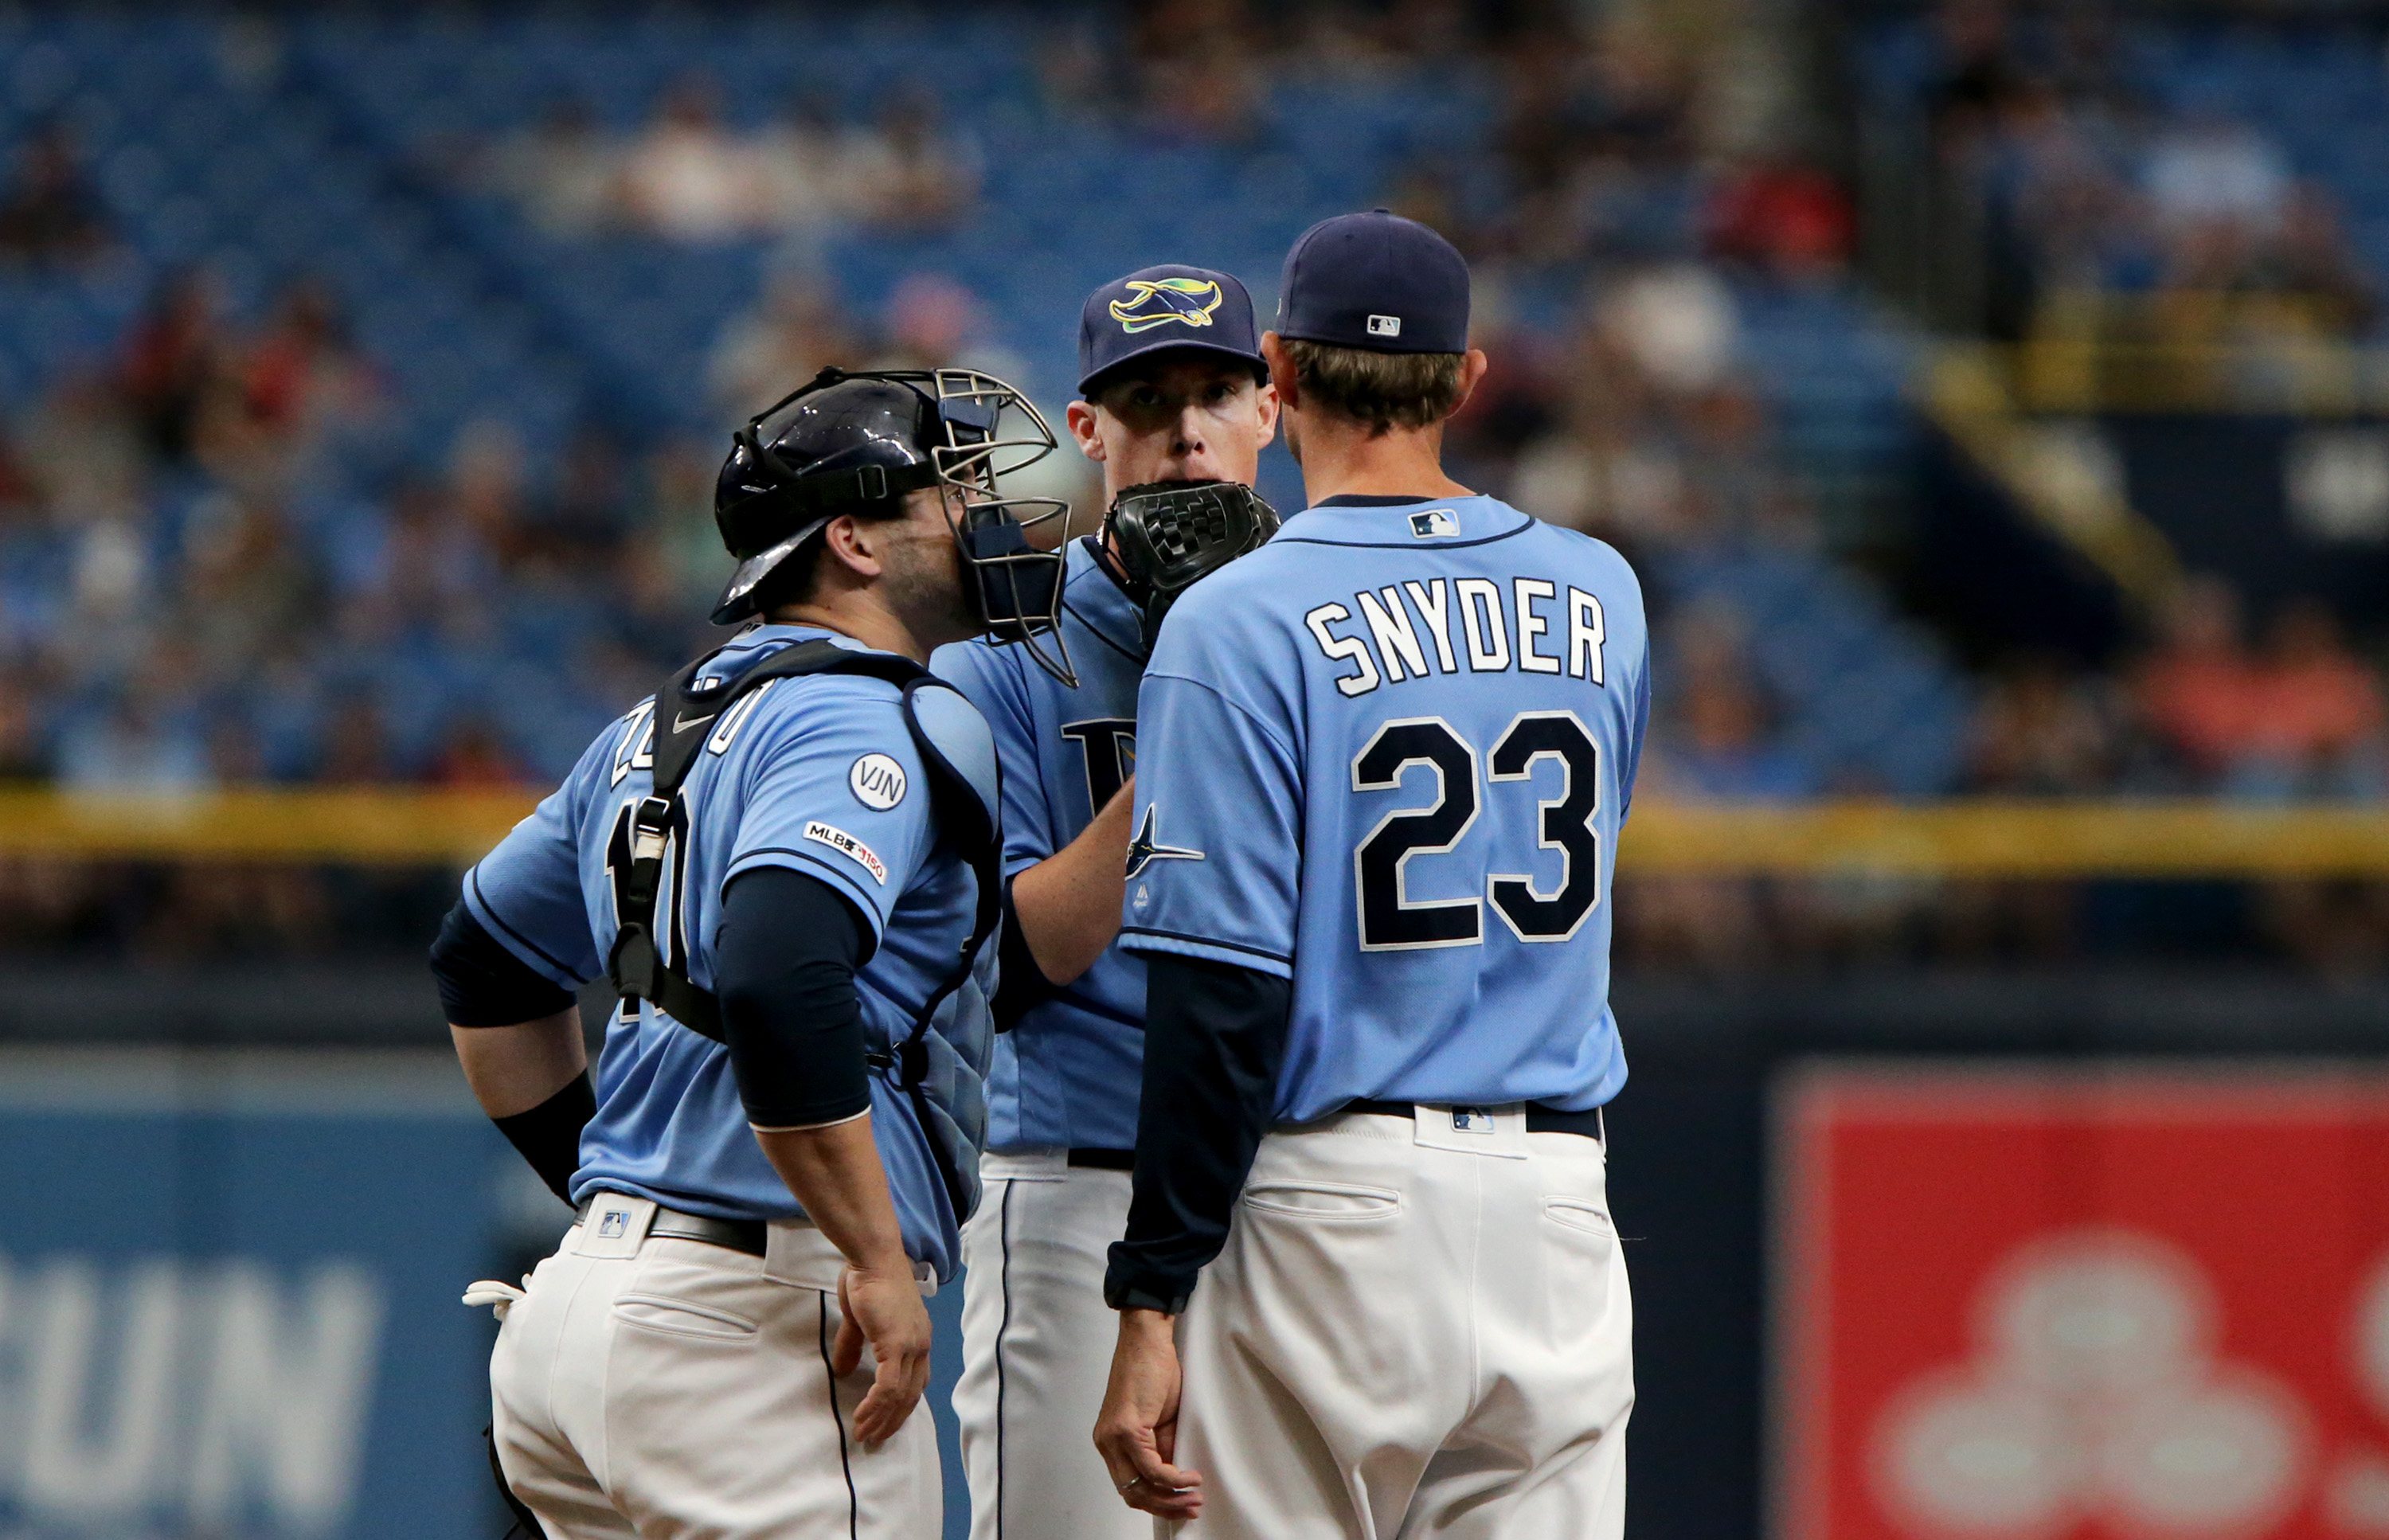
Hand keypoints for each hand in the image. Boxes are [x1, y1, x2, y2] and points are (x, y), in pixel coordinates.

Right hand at [833, 1263, 931, 1447]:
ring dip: (881, 1419)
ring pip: (901, 1396)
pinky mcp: (897, 1344)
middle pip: (911, 1395)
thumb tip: (842, 1370)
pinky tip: (862, 1416)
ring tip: (863, 1434)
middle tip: (873, 1440)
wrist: (873, 1256)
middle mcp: (921, 1344)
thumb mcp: (860, 1319)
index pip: (916, 1382)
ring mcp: (912, 1344)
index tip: (884, 1424)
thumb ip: (855, 1345)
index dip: (901, 1407)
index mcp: (917, 1337)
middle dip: (892, 1421)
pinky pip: (889, 1386)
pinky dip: (876, 1405)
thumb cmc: (867, 1279)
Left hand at [1092, 1308, 1202, 1520]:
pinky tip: (1191, 1477)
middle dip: (1165, 1507)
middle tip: (1192, 1507)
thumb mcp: (1159, 1419)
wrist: (1146, 1339)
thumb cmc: (1153, 1371)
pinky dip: (1173, 1477)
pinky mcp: (1126, 1428)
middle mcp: (1105, 1443)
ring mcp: (1113, 1437)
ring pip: (1140, 1485)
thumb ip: (1162, 1448)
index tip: (1181, 1505)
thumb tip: (1174, 1476)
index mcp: (1110, 1442)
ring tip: (1195, 1496)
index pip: (1129, 1487)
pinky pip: (1151, 1467)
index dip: (1155, 1502)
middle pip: (1132, 1493)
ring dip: (1171, 1497)